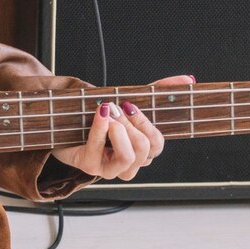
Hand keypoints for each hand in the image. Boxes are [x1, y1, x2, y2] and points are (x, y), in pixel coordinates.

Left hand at [49, 75, 195, 180]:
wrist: (61, 121)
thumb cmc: (97, 114)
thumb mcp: (128, 100)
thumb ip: (158, 90)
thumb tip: (188, 79)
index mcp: (139, 151)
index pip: (157, 144)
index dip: (148, 123)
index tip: (132, 104)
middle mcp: (127, 164)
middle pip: (145, 149)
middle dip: (133, 123)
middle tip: (118, 106)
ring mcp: (108, 168)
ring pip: (128, 156)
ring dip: (119, 129)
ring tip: (109, 111)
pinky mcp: (89, 166)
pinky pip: (99, 150)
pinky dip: (101, 128)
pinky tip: (100, 114)